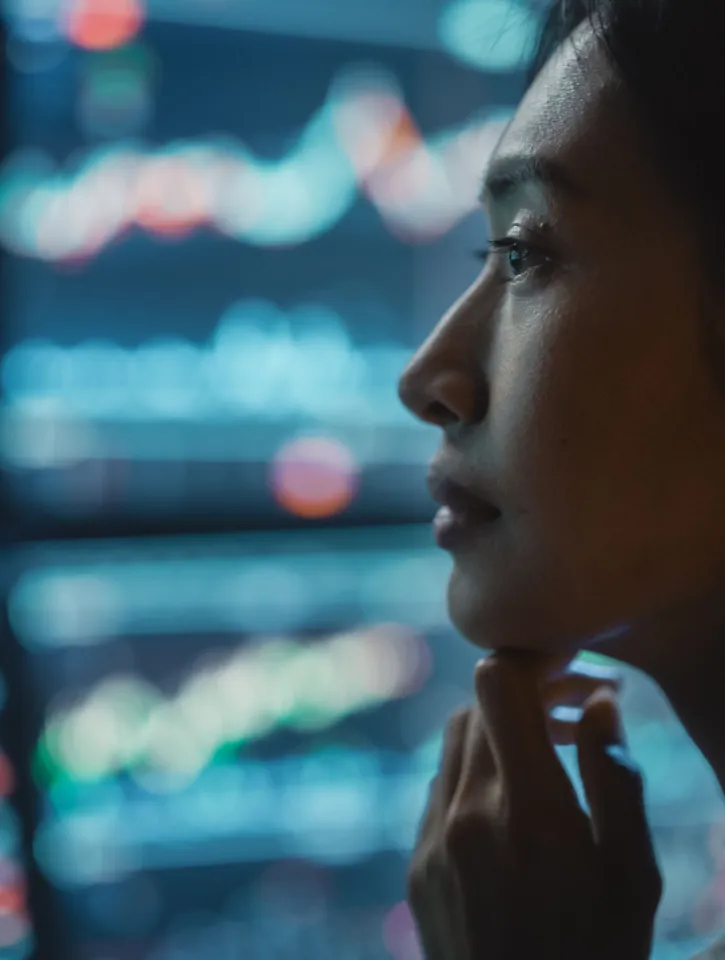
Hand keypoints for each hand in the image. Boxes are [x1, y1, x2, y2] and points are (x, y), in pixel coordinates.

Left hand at [406, 652, 662, 959]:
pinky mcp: (416, 865)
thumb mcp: (631, 874)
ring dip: (497, 731)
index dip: (531, 660)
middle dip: (524, 695)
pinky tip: (511, 808)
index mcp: (528, 811)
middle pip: (477, 703)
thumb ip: (615, 777)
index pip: (498, 684)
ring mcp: (432, 840)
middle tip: (573, 715)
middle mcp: (467, 814)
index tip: (570, 672)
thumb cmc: (596, 954)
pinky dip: (473, 773)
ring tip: (547, 757)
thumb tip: (597, 701)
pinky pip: (440, 788)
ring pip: (454, 741)